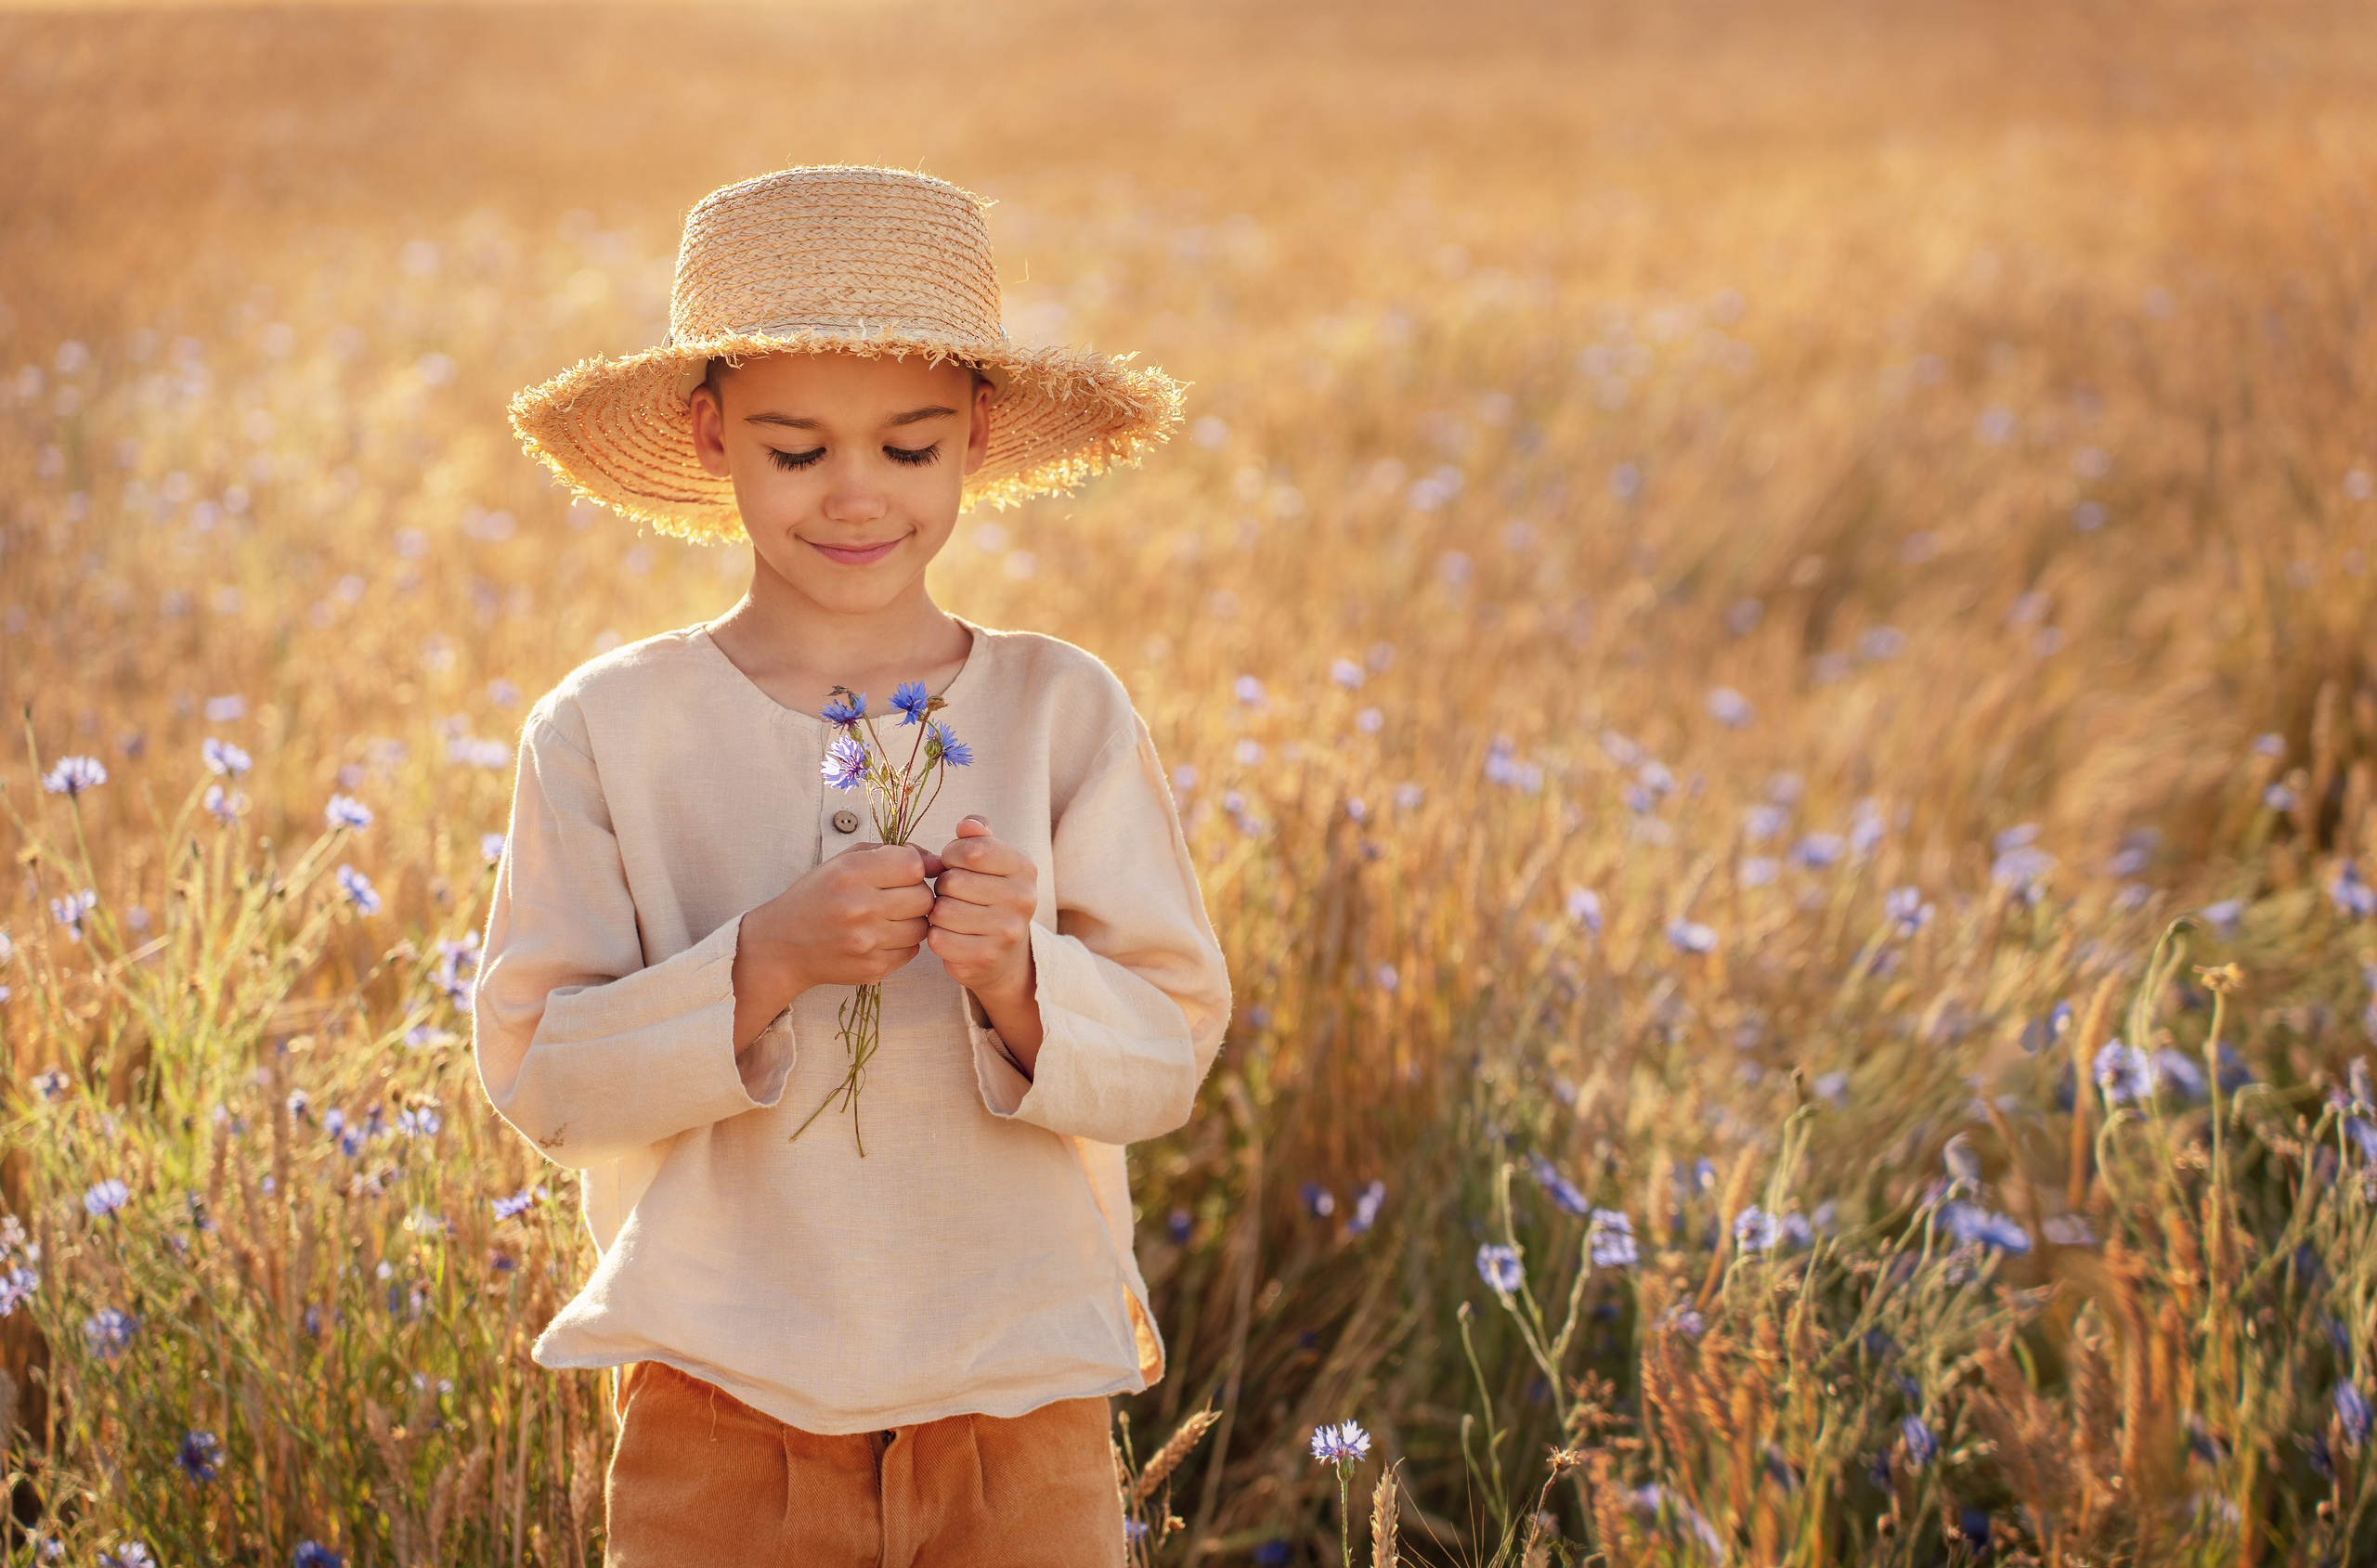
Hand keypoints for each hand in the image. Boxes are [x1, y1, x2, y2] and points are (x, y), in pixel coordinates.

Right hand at [753, 841, 935, 994]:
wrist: (783, 946)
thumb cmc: (816, 897)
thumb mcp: (843, 862)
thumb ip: (889, 853)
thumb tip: (936, 861)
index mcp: (851, 873)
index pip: (913, 866)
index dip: (914, 867)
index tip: (901, 872)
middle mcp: (859, 908)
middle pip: (924, 898)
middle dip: (915, 894)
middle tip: (896, 896)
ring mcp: (867, 942)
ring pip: (922, 927)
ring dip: (912, 920)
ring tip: (888, 916)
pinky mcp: (873, 968)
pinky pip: (912, 951)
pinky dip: (902, 942)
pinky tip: (880, 936)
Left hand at [926, 815, 1038, 1001]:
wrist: (1005, 953)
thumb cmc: (989, 895)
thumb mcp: (991, 861)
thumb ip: (978, 836)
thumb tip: (967, 825)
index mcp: (1024, 867)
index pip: (972, 849)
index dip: (951, 855)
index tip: (954, 864)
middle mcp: (1023, 899)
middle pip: (953, 881)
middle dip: (943, 886)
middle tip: (953, 894)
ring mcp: (1007, 931)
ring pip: (943, 911)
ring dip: (937, 912)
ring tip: (951, 914)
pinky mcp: (986, 957)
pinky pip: (939, 939)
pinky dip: (936, 936)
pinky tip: (950, 935)